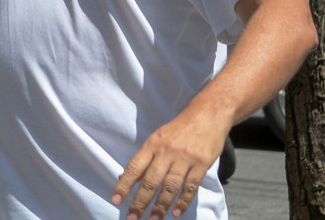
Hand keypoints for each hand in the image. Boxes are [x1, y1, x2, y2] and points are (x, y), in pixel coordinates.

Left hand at [111, 107, 230, 218]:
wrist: (207, 114)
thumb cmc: (178, 129)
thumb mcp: (157, 139)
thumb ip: (143, 159)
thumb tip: (124, 177)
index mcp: (152, 144)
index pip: (134, 167)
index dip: (124, 185)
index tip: (116, 200)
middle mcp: (166, 151)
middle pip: (151, 180)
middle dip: (140, 202)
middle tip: (132, 217)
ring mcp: (185, 157)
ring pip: (170, 186)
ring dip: (161, 205)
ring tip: (153, 219)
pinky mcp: (202, 163)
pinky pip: (191, 186)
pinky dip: (183, 201)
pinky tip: (176, 212)